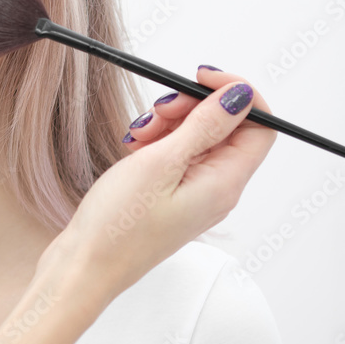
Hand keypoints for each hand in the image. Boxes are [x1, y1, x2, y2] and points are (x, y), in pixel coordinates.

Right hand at [40, 67, 276, 300]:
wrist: (84, 266)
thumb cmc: (118, 227)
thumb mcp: (161, 163)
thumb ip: (204, 126)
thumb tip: (241, 97)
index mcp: (225, 183)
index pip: (260, 126)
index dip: (236, 94)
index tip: (200, 77)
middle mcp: (216, 189)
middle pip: (225, 128)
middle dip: (192, 107)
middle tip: (159, 110)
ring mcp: (193, 194)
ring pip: (197, 138)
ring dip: (169, 124)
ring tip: (138, 135)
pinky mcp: (170, 195)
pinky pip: (175, 156)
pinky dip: (156, 142)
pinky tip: (133, 149)